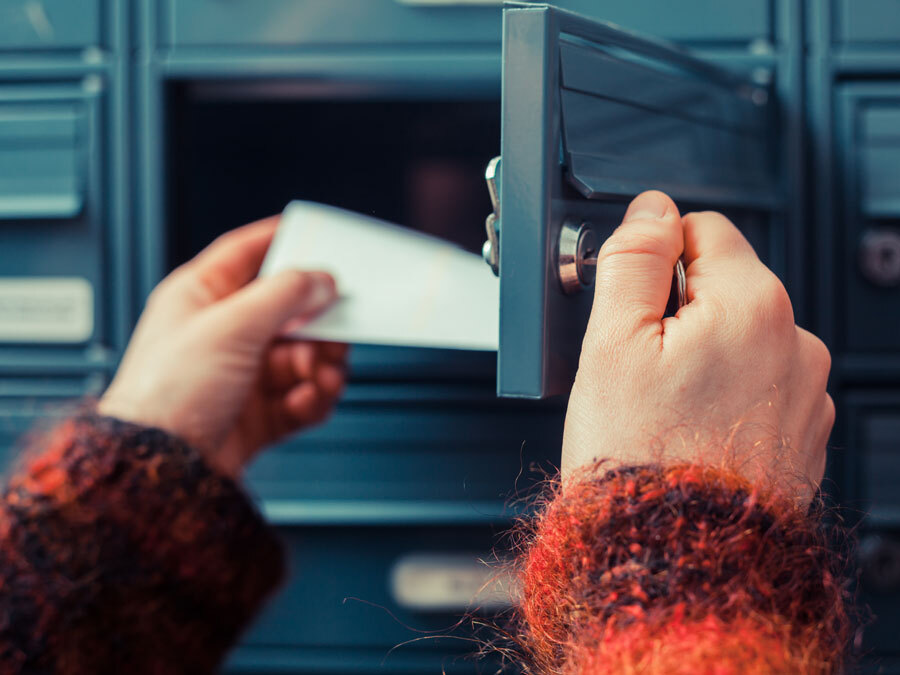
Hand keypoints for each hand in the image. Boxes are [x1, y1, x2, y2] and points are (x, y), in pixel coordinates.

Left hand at [98, 217, 347, 478]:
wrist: (162, 469)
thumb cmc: (167, 394)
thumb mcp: (232, 326)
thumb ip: (284, 295)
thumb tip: (321, 279)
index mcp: (201, 298)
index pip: (246, 254)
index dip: (280, 240)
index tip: (316, 234)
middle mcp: (223, 334)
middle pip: (288, 312)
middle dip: (318, 324)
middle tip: (337, 330)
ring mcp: (242, 375)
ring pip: (302, 357)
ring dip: (321, 365)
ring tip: (323, 375)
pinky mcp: (258, 414)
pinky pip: (302, 397)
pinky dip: (313, 398)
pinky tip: (309, 399)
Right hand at [563, 191, 832, 502]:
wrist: (676, 558)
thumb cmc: (640, 458)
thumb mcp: (611, 343)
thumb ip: (633, 258)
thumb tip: (651, 209)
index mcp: (753, 305)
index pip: (703, 229)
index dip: (653, 259)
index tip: (630, 305)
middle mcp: (797, 343)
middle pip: (723, 286)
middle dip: (677, 312)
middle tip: (638, 368)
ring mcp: (807, 393)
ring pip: (739, 338)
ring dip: (702, 356)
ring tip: (664, 407)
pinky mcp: (803, 433)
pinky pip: (759, 386)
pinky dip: (726, 396)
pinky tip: (691, 429)